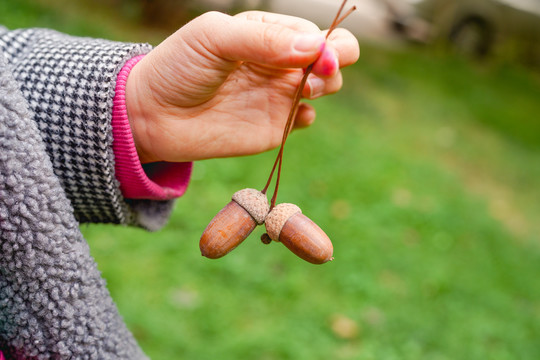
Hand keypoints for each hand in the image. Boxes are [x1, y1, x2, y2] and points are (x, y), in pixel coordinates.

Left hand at [126, 11, 358, 162]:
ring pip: (326, 86)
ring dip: (326, 86)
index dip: (327, 43)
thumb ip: (263, 39)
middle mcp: (279, 61)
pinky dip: (309, 115)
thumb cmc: (178, 67)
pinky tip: (294, 115)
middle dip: (336, 62)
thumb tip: (315, 47)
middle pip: (332, 56)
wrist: (154, 115)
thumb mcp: (214, 38)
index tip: (320, 57)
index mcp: (268, 32)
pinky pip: (307, 118)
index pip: (315, 31)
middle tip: (316, 75)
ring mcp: (278, 94)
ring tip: (302, 91)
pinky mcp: (275, 125)